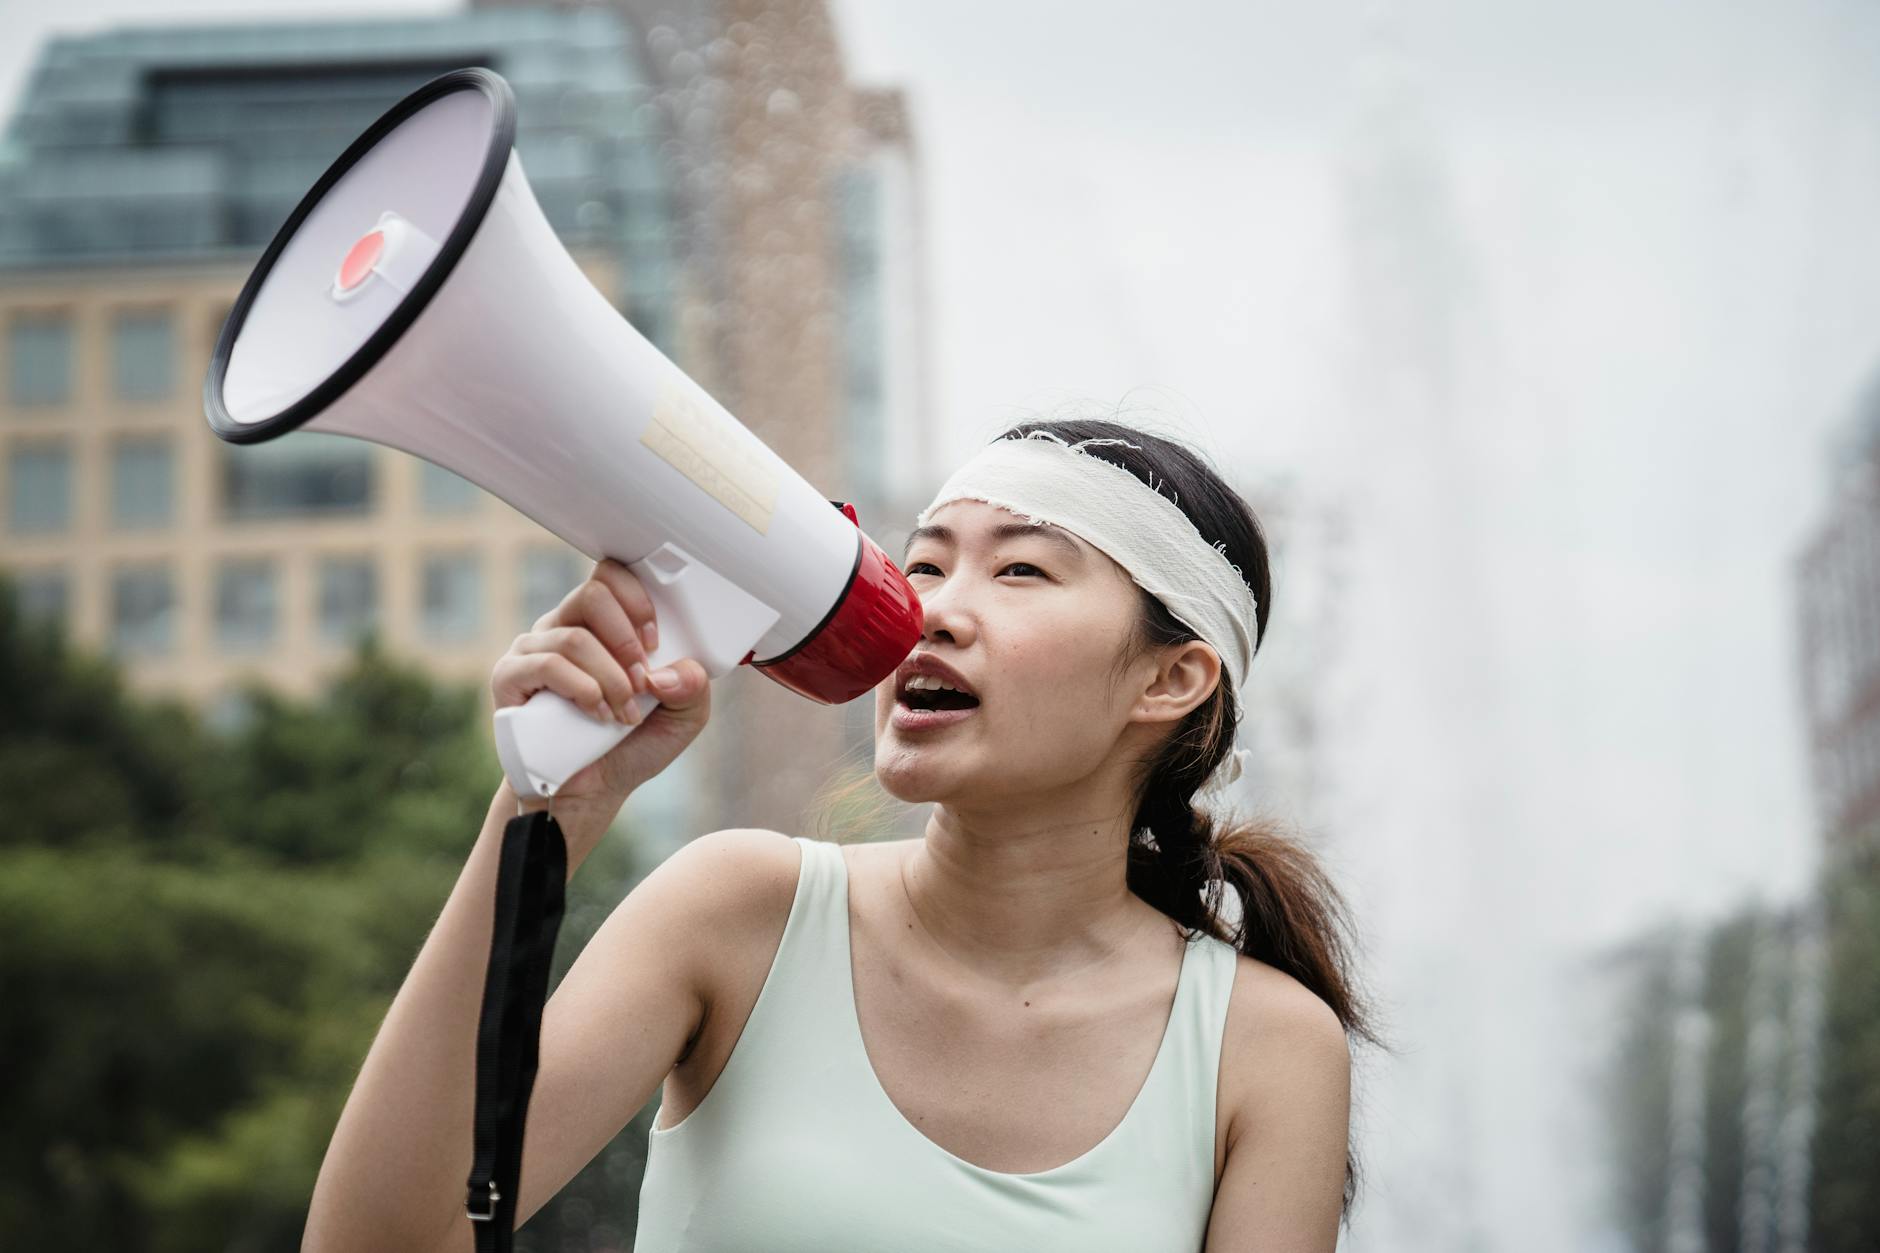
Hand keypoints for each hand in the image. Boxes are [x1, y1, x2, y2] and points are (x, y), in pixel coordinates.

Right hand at [490, 557, 710, 832]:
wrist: (588, 793)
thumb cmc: (628, 747)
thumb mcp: (681, 719)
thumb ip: (693, 689)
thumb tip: (671, 672)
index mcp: (601, 625)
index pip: (612, 577)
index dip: (638, 598)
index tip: (657, 641)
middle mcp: (564, 628)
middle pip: (592, 594)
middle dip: (626, 638)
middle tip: (641, 679)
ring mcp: (533, 650)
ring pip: (574, 637)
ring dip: (610, 677)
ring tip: (622, 712)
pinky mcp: (510, 677)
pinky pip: (546, 664)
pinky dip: (581, 688)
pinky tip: (595, 712)